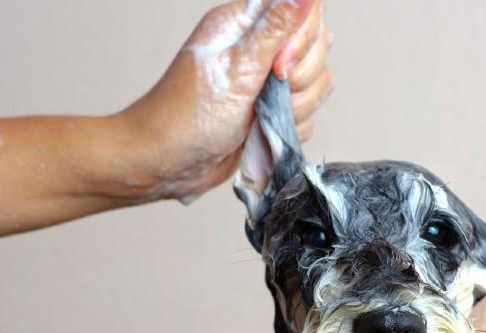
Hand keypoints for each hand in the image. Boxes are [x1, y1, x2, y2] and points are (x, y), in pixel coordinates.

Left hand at [116, 0, 332, 202]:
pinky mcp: (273, 112)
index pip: (302, 9)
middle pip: (316, 47)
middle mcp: (259, 49)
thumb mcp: (237, 69)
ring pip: (316, 83)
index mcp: (245, 25)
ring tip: (260, 117)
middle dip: (300, 78)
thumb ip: (277, 29)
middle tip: (267, 92)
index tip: (279, 66)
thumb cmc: (187, 117)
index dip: (302, 38)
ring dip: (297, 107)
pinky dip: (289, 128)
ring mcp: (268, 82)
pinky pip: (307, 115)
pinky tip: (262, 133)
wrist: (169, 164)